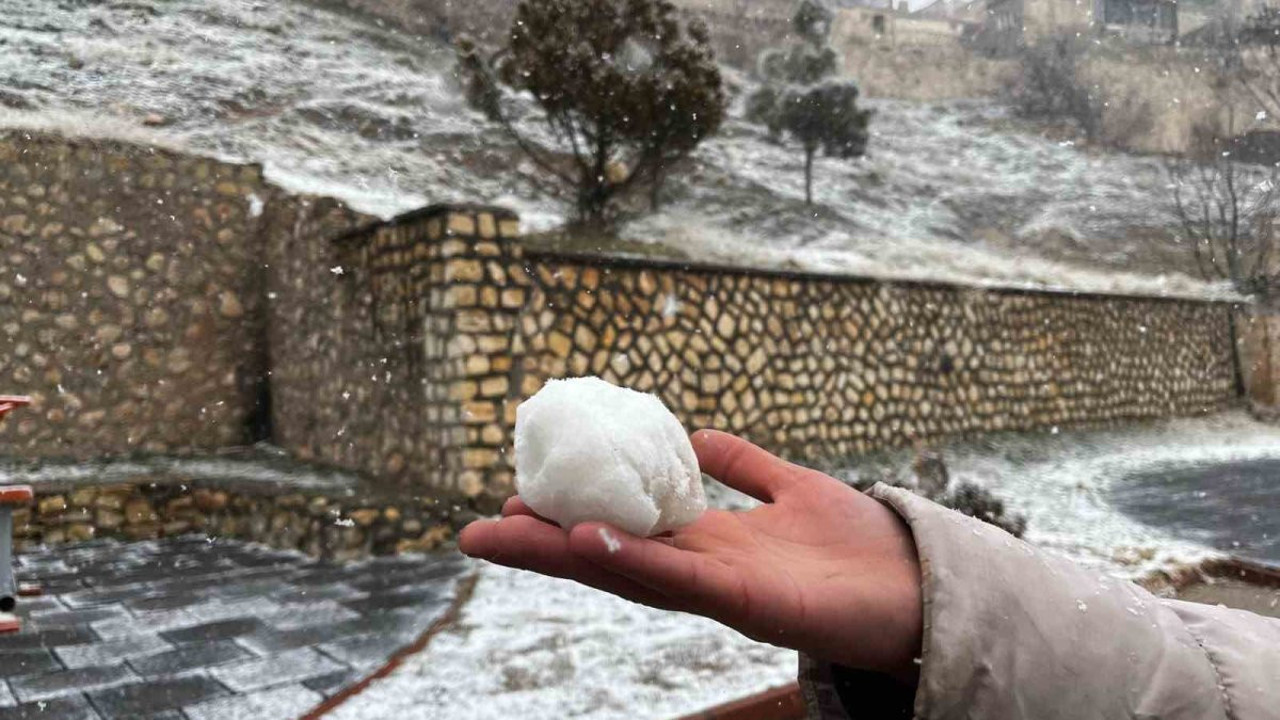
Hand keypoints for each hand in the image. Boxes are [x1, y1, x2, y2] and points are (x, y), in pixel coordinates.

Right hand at [458, 430, 922, 682]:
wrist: (922, 585)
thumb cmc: (860, 547)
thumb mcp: (789, 487)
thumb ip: (741, 465)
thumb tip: (694, 433)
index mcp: (707, 544)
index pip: (621, 530)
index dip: (568, 516)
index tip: (515, 496)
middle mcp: (704, 571)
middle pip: (609, 557)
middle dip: (542, 546)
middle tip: (473, 531)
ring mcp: (724, 590)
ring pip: (630, 571)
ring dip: (568, 555)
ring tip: (507, 533)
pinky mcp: (754, 601)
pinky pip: (684, 580)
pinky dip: (635, 560)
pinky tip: (590, 541)